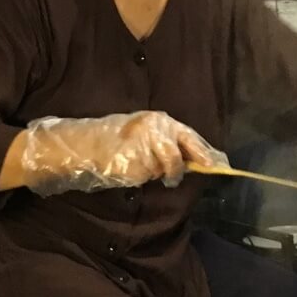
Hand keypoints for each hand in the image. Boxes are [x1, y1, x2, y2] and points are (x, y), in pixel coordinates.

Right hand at [20, 111, 223, 195]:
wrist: (83, 144)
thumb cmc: (113, 137)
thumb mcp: (141, 129)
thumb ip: (165, 139)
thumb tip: (191, 158)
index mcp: (158, 119)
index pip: (187, 136)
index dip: (201, 152)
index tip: (213, 165)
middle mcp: (154, 130)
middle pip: (178, 157)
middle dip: (178, 169)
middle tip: (172, 177)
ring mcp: (144, 148)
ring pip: (162, 170)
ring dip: (155, 173)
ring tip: (137, 166)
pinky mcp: (134, 165)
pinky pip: (145, 177)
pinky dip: (139, 176)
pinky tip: (126, 168)